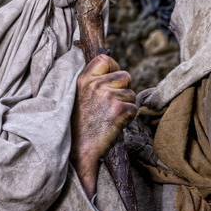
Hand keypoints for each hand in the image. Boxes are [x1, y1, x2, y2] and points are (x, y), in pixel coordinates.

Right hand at [70, 55, 136, 197]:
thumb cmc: (78, 127)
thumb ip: (92, 84)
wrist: (77, 150)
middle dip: (124, 90)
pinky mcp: (118, 110)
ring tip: (111, 118)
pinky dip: (129, 119)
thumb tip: (112, 72)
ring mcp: (107, 96)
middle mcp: (95, 85)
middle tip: (113, 106)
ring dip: (127, 106)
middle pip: (125, 76)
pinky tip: (115, 125)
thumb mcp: (77, 98)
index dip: (115, 67)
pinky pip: (134, 109)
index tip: (114, 80)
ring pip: (132, 94)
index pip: (105, 59)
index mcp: (83, 80)